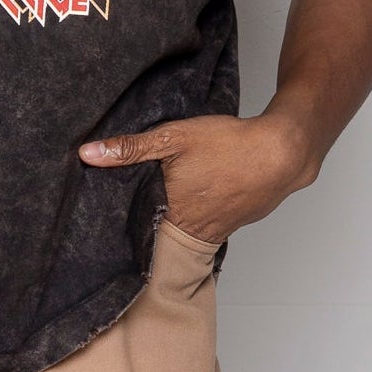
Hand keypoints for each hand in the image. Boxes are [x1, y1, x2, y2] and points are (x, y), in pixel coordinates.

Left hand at [77, 108, 316, 246]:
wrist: (283, 151)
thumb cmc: (228, 144)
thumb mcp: (173, 137)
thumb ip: (131, 148)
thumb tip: (87, 154)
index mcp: (173, 212)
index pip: (139, 231)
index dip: (124, 229)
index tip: (107, 229)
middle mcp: (196, 229)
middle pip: (163, 234)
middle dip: (149, 226)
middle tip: (130, 218)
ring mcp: (220, 228)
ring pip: (189, 230)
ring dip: (177, 221)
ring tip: (165, 206)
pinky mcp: (238, 220)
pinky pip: (212, 223)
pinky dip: (202, 213)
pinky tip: (200, 197)